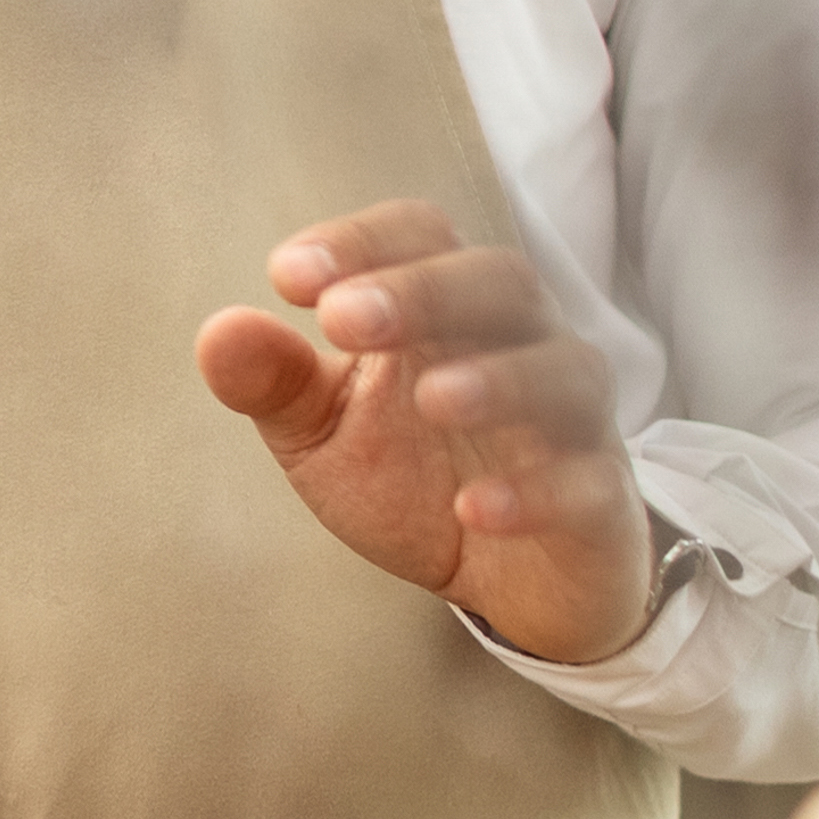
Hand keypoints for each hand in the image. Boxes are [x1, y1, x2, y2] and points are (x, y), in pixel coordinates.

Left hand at [196, 202, 657, 666]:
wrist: (509, 582)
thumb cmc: (415, 480)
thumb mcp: (324, 434)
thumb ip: (275, 383)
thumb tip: (218, 333)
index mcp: (447, 312)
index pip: (421, 235)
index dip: (362, 241)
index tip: (289, 277)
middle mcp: (521, 346)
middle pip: (502, 282)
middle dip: (424, 292)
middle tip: (344, 321)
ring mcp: (572, 423)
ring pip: (566, 370)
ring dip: (497, 378)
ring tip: (430, 399)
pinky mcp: (599, 503)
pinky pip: (588, 483)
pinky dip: (536, 492)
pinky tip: (475, 509)